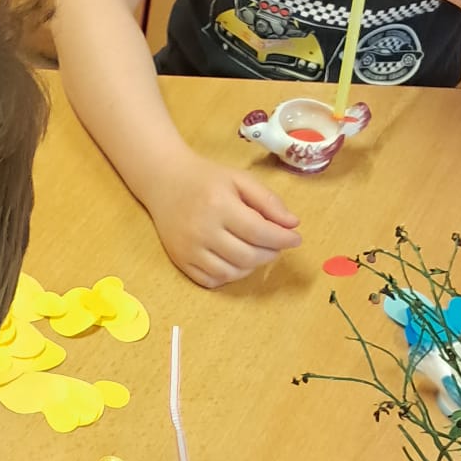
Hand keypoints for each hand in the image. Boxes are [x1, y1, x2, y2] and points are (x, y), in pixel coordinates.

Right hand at [142, 150, 300, 288]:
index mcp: (219, 205)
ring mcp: (189, 249)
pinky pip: (211, 281)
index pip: (260, 232)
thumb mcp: (240, 180)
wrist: (164, 181)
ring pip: (231, 273)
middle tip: (276, 244)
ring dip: (252, 267)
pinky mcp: (180, 261)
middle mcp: (202, 230)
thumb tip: (293, 225)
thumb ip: (268, 201)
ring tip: (257, 251)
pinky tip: (235, 260)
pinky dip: (229, 276)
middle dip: (270, 253)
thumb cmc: (207, 179)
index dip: (283, 239)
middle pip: (248, 257)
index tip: (296, 239)